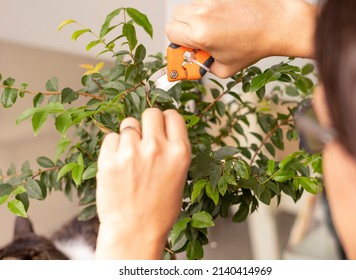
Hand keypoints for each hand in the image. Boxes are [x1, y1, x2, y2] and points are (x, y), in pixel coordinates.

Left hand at [95, 109, 190, 258]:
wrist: (135, 231)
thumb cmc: (159, 209)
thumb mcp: (179, 176)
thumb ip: (173, 149)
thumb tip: (163, 128)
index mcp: (179, 152)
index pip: (172, 115)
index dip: (166, 119)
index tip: (161, 124)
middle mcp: (157, 148)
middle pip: (150, 112)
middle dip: (148, 122)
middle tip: (144, 136)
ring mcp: (131, 152)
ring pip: (128, 123)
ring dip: (130, 135)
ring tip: (130, 156)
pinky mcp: (109, 159)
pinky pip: (111, 137)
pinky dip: (114, 146)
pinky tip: (119, 164)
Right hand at [166, 0, 315, 77]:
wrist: (275, 24)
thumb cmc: (253, 47)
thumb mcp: (224, 68)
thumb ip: (203, 66)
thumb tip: (192, 61)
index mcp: (201, 34)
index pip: (171, 32)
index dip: (177, 42)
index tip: (186, 47)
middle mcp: (202, 14)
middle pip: (175, 17)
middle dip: (182, 29)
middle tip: (197, 38)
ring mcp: (211, 1)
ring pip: (188, 7)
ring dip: (194, 19)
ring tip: (213, 28)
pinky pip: (204, 2)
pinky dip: (207, 11)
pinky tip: (222, 20)